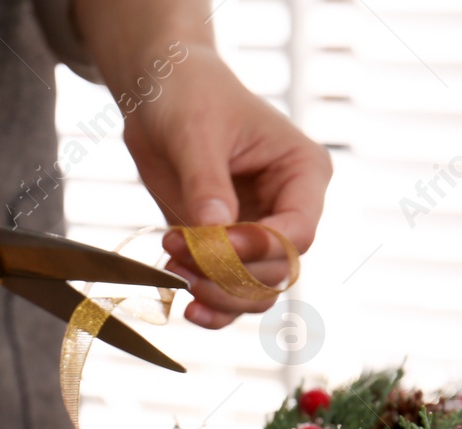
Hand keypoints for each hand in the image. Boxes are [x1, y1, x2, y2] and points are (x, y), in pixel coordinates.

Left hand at [120, 45, 332, 327]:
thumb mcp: (195, 132)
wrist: (159, 93)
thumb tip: (214, 233)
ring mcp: (259, 233)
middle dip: (229, 275)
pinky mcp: (227, 248)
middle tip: (179, 254)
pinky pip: (229, 292)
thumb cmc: (189, 95)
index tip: (210, 244)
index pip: (298, 231)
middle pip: (279, 271)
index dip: (258, 249)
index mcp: (302, 173)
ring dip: (217, 295)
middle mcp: (289, 208)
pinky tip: (180, 293)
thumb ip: (207, 185)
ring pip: (257, 292)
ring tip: (173, 269)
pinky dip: (208, 302)